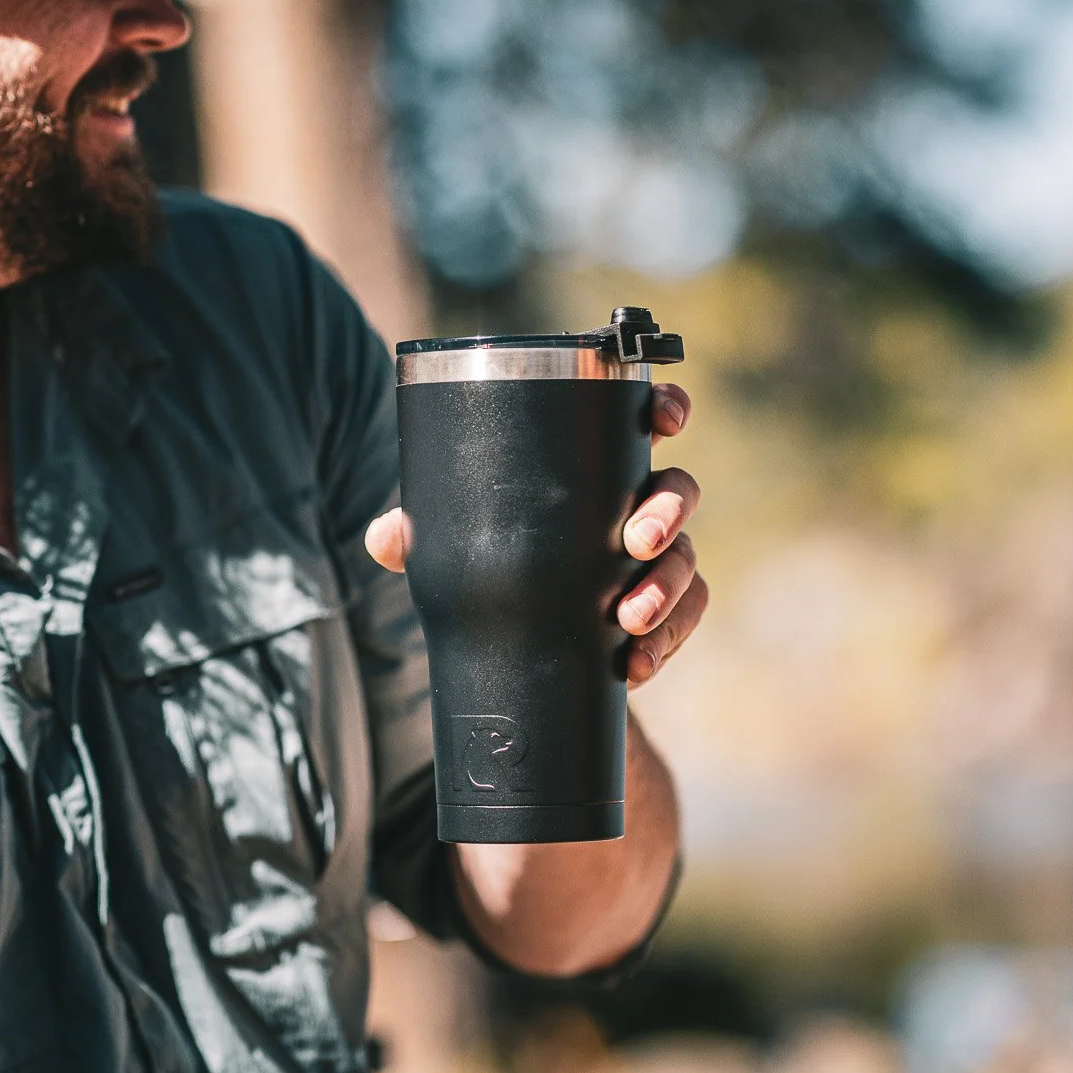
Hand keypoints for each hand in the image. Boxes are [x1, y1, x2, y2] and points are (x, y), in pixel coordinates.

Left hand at [365, 382, 707, 687]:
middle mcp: (635, 509)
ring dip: (666, 587)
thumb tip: (385, 537)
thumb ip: (420, 536)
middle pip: (679, 490)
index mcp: (595, 472)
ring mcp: (655, 564)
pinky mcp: (663, 618)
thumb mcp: (456, 553)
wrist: (523, 661)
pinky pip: (683, 621)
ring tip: (629, 618)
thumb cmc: (497, 576)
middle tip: (637, 541)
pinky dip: (664, 644)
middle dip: (667, 512)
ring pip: (687, 561)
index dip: (665, 408)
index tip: (668, 417)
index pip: (640, 425)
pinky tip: (634, 664)